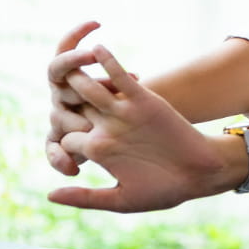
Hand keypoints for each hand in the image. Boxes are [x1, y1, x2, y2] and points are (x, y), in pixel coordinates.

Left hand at [48, 44, 236, 212]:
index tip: (55, 143)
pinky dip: (109, 62)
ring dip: (77, 77)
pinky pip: (121, 77)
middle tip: (52, 92)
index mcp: (98, 150)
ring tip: (66, 66)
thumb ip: (84, 198)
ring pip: (91, 89)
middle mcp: (107, 127)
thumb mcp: (120, 200)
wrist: (199, 174)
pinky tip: (97, 48)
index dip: (57, 142)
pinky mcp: (143, 99)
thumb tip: (49, 195)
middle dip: (61, 103)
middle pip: (73, 108)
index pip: (66, 138)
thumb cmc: (163, 191)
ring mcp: (124, 111)